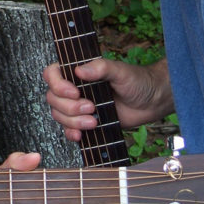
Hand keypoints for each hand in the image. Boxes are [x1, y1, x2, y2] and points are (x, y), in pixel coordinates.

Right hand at [43, 58, 173, 140]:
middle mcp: (74, 88)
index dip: (58, 85)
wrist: (151, 102)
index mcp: (79, 71)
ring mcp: (78, 106)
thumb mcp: (120, 71)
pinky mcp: (85, 122)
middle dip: (70, 107)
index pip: (52, 74)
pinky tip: (81, 135)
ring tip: (94, 121)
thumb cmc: (137, 81)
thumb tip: (79, 70)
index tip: (75, 92)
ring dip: (73, 121)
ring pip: (59, 115)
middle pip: (53, 98)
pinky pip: (68, 129)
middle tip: (91, 107)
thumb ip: (100, 68)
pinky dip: (71, 133)